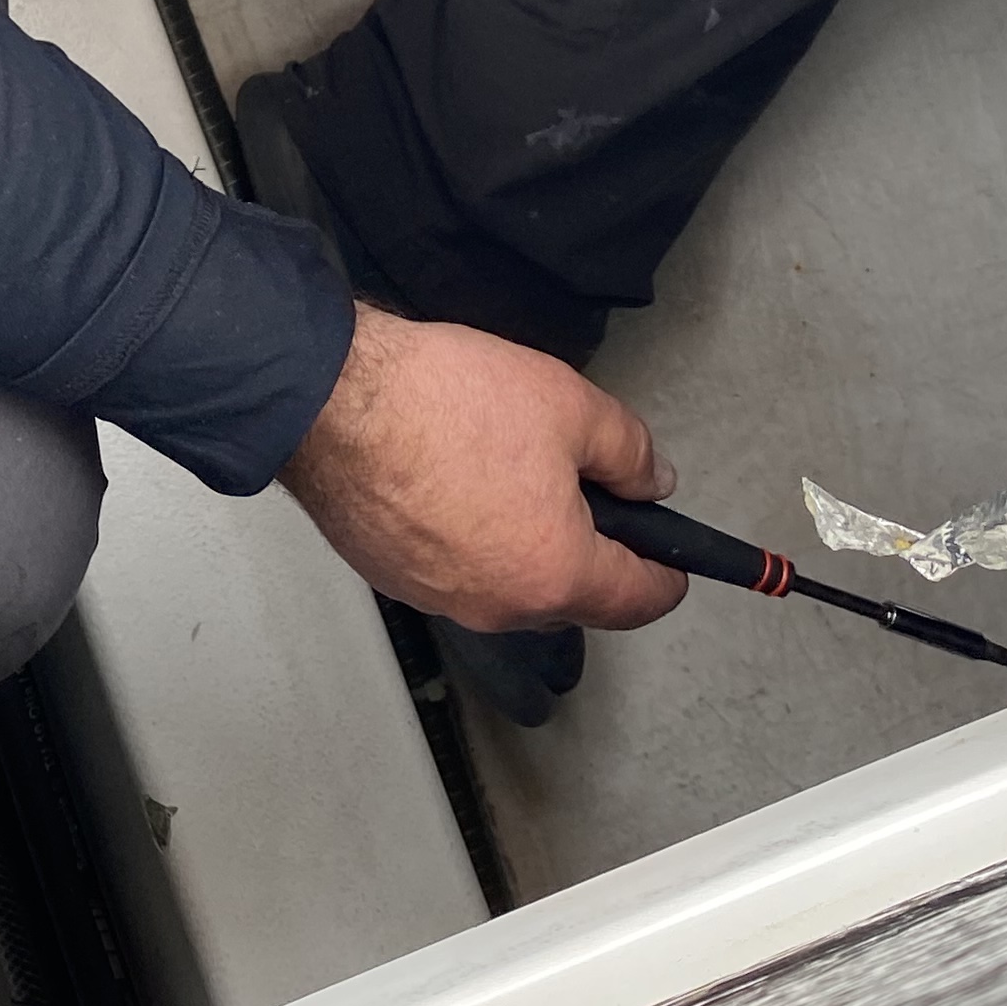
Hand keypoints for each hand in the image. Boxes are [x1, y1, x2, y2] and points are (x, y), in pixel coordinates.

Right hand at [278, 306, 688, 632]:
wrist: (330, 400)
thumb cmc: (444, 402)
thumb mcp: (569, 405)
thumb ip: (629, 452)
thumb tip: (652, 482)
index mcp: (554, 574)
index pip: (638, 600)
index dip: (669, 574)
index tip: (676, 559)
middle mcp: (498, 605)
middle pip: (570, 594)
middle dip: (588, 549)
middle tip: (580, 481)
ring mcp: (439, 597)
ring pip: (508, 582)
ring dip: (523, 542)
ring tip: (505, 467)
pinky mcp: (392, 576)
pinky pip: (454, 568)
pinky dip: (468, 537)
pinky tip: (451, 477)